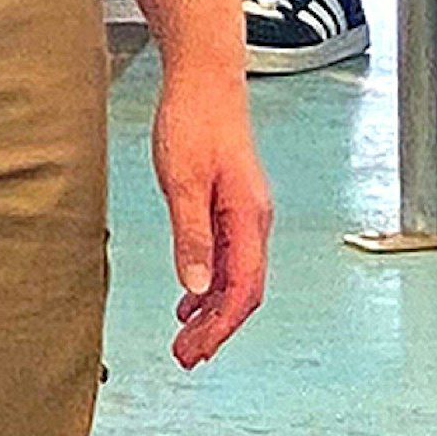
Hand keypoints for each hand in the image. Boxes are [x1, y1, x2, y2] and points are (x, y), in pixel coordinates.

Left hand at [151, 56, 270, 364]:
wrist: (204, 79)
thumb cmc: (194, 120)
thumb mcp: (183, 182)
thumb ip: (192, 237)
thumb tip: (197, 288)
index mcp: (249, 220)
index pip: (243, 291)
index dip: (220, 327)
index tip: (195, 350)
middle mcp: (254, 223)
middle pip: (243, 293)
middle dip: (217, 330)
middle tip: (187, 356)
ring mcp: (245, 218)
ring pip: (235, 281)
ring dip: (212, 314)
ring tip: (186, 339)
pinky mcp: (231, 209)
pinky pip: (227, 261)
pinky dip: (209, 287)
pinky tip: (190, 300)